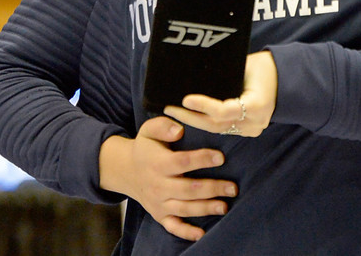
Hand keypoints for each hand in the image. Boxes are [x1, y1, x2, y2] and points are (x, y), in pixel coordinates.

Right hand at [98, 116, 236, 241]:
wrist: (127, 170)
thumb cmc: (146, 147)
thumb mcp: (149, 130)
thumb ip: (163, 126)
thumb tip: (179, 130)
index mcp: (158, 164)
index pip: (182, 162)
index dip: (202, 160)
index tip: (221, 157)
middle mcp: (158, 186)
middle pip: (188, 189)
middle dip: (212, 189)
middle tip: (233, 187)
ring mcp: (159, 203)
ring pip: (184, 208)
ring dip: (206, 209)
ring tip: (225, 206)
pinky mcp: (159, 215)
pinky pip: (172, 227)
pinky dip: (186, 232)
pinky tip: (202, 234)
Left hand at [164, 51, 277, 136]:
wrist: (287, 79)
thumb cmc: (266, 67)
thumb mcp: (247, 66)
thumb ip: (225, 75)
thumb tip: (196, 75)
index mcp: (258, 104)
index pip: (224, 110)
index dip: (203, 106)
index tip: (185, 99)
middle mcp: (255, 121)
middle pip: (216, 125)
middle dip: (190, 117)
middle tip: (169, 108)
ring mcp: (252, 129)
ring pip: (217, 130)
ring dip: (195, 121)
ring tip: (175, 112)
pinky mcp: (248, 131)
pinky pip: (223, 129)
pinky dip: (207, 122)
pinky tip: (191, 116)